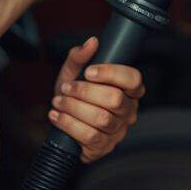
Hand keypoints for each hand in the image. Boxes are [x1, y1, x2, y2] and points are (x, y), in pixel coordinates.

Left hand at [48, 36, 143, 162]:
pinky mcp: (104, 147)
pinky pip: (90, 137)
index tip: (88, 72)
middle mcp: (128, 110)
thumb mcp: (73, 71)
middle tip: (67, 88)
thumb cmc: (73, 94)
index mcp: (129, 89)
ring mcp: (118, 131)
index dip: (111, 74)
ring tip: (58, 101)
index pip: (133, 79)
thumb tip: (91, 42)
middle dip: (85, 92)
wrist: (61, 120)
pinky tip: (57, 116)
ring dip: (74, 108)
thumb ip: (80, 56)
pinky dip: (69, 124)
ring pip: (102, 119)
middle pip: (115, 99)